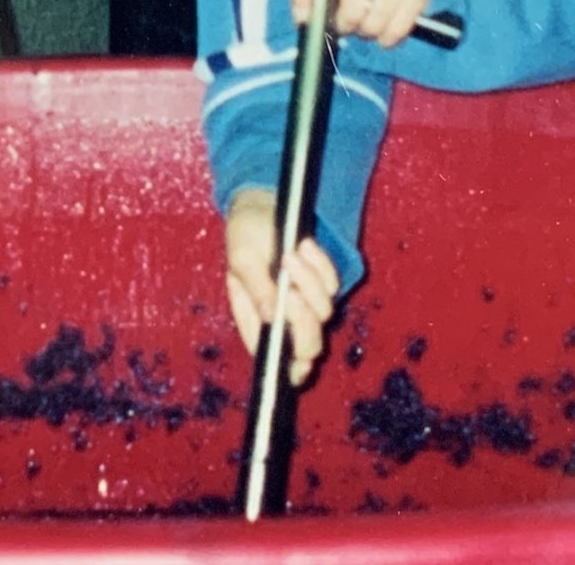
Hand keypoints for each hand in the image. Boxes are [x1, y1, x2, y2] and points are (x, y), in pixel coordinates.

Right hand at [223, 187, 337, 385]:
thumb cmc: (245, 234)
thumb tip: (273, 317)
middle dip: (304, 321)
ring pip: (323, 312)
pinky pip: (332, 285)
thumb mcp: (242, 258)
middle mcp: (282, 318)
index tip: (300, 360)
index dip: (291, 370)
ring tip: (289, 253)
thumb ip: (256, 288)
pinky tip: (302, 244)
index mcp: (254, 321)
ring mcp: (304, 301)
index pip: (276, 361)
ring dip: (307, 281)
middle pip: (308, 346)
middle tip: (289, 289)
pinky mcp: (321, 282)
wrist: (264, 204)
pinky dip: (319, 264)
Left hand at [289, 0, 430, 48]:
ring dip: (367, 32)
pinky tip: (383, 28)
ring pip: (375, 26)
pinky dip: (387, 38)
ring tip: (366, 20)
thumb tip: (303, 18)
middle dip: (347, 24)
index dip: (323, 10)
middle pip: (353, 15)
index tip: (325, 12)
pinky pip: (397, 32)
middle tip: (348, 21)